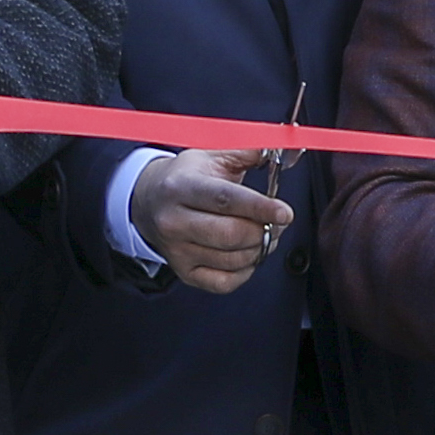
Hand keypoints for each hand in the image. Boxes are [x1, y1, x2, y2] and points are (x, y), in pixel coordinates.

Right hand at [129, 148, 293, 294]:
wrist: (148, 202)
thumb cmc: (185, 178)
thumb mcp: (212, 155)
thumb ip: (249, 153)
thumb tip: (285, 152)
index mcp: (181, 187)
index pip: (225, 200)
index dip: (259, 208)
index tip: (284, 213)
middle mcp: (174, 221)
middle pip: (231, 234)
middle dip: (262, 230)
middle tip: (275, 222)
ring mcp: (177, 250)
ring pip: (232, 260)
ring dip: (258, 249)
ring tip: (259, 234)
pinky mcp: (184, 272)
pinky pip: (225, 282)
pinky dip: (245, 270)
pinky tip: (244, 253)